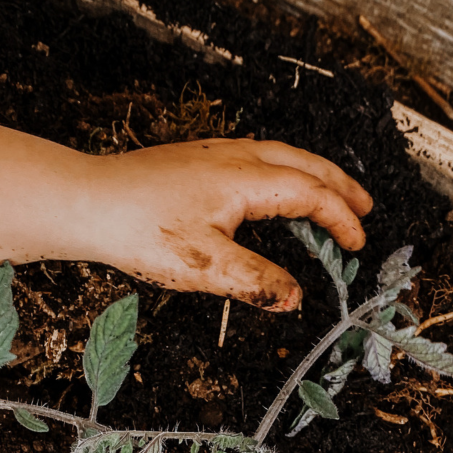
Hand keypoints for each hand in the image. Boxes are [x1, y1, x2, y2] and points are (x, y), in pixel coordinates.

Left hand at [83, 138, 371, 309]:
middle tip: (365, 207)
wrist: (86, 200)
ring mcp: (214, 154)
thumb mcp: (205, 267)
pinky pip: (256, 156)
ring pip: (281, 155)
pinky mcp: (195, 160)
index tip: (356, 244)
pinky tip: (272, 186)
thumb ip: (255, 281)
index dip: (340, 219)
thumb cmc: (139, 228)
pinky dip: (283, 170)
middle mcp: (236, 157)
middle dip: (340, 186)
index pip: (310, 195)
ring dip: (313, 175)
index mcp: (247, 179)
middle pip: (305, 164)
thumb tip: (294, 298)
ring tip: (330, 195)